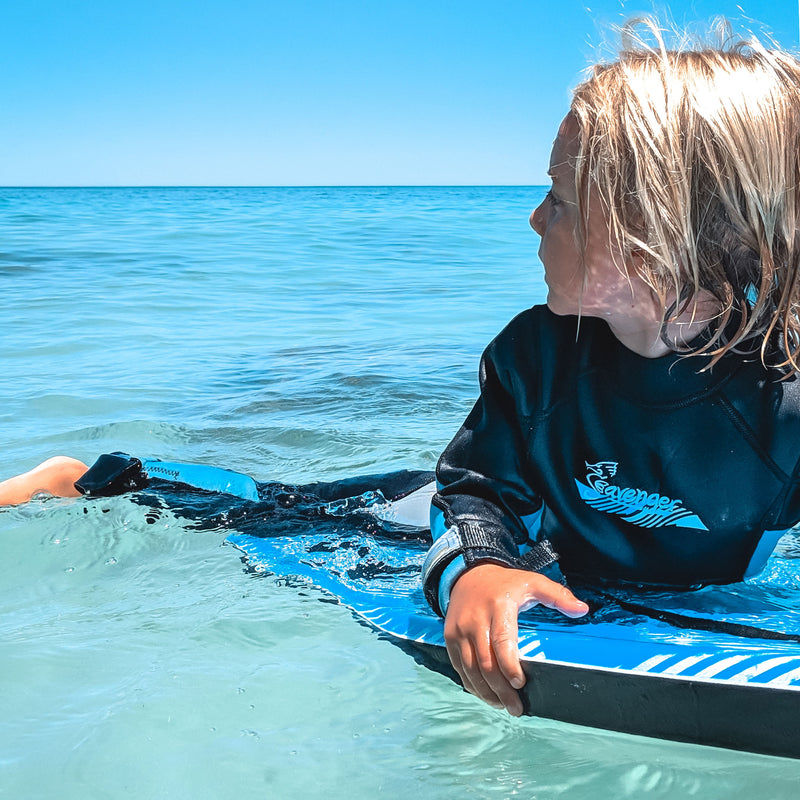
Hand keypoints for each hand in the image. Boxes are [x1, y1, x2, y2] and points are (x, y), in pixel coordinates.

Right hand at [444, 563, 588, 715]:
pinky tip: (486, 694)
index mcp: (498, 607)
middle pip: (486, 663)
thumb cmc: (504, 584)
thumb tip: (582, 610)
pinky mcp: (450, 638)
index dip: (510, 666)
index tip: (520, 684)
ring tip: (502, 706)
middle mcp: (475, 620)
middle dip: (501, 690)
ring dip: (486, 692)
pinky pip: (459, 667)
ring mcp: (460, 630)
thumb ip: (557, 595)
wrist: (467, 576)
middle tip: (516, 708)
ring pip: (470, 669)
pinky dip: (472, 684)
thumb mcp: (532, 582)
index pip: (502, 641)